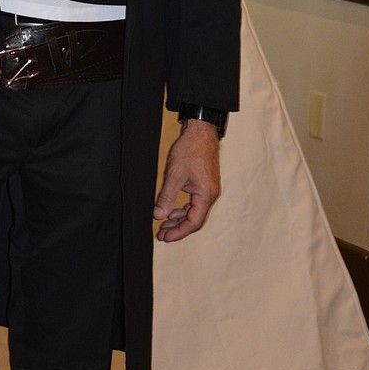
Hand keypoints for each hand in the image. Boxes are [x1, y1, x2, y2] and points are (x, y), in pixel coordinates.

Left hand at [153, 119, 221, 241]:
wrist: (201, 132)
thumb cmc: (190, 150)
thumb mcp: (174, 175)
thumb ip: (166, 197)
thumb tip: (158, 215)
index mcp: (206, 195)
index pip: (193, 223)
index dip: (179, 233)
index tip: (165, 237)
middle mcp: (210, 195)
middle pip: (195, 220)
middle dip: (178, 228)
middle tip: (161, 234)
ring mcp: (209, 190)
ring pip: (195, 212)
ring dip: (180, 219)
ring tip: (164, 224)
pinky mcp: (205, 184)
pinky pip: (195, 203)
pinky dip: (184, 209)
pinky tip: (172, 210)